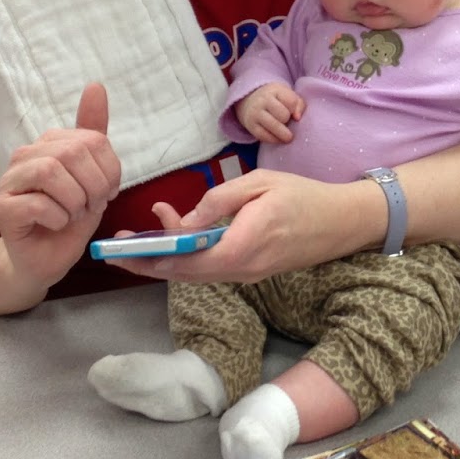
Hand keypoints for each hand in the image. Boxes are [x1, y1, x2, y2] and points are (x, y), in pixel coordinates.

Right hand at [0, 83, 120, 289]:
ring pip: (50, 172)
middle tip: (91, 206)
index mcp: (49, 144)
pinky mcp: (3, 209)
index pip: (91, 139)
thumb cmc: (68, 218)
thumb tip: (95, 86)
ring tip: (73, 214)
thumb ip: (94, 134)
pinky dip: (58, 217)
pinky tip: (57, 224)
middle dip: (93, 185)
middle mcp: (25, 156)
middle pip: (71, 152)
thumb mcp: (92, 177)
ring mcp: (10, 181)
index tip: (107, 192)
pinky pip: (37, 203)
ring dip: (74, 200)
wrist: (43, 260)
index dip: (109, 169)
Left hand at [118, 170, 377, 283]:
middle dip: (148, 261)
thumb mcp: (259, 183)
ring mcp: (248, 274)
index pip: (185, 262)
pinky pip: (213, 266)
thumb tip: (184, 222)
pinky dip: (190, 253)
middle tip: (116, 249)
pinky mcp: (253, 270)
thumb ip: (218, 200)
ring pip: (197, 271)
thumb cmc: (303, 196)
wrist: (343, 221)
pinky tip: (180, 232)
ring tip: (143, 234)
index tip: (122, 251)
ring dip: (169, 255)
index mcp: (241, 248)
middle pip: (184, 272)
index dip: (150, 258)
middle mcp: (241, 270)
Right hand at [238, 83, 304, 143]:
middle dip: (287, 120)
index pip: (291, 102)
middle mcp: (263, 100)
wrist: (250, 102)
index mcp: (275, 90)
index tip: (292, 113)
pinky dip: (275, 140)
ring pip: (275, 126)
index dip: (295, 110)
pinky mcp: (251, 126)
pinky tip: (278, 138)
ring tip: (287, 136)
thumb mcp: (287, 96)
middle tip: (286, 122)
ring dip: (284, 134)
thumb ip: (299, 104)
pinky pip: (266, 137)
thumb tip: (297, 118)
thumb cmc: (276, 100)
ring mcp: (255, 113)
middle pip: (283, 115)